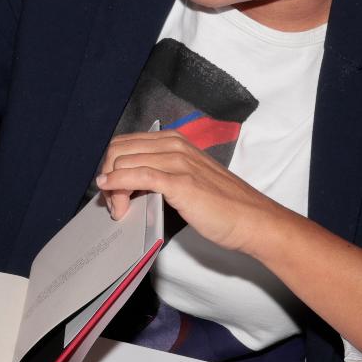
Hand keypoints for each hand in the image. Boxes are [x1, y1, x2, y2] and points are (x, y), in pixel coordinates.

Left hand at [95, 130, 285, 253]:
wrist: (254, 221)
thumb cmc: (223, 204)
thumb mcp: (186, 177)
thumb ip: (160, 172)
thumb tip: (126, 181)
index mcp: (173, 140)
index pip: (124, 144)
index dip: (110, 166)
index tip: (110, 190)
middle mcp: (173, 145)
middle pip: (117, 150)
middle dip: (106, 176)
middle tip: (112, 204)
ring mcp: (177, 161)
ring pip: (123, 163)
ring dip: (111, 189)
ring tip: (119, 210)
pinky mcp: (180, 182)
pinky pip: (137, 176)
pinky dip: (117, 186)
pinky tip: (115, 199)